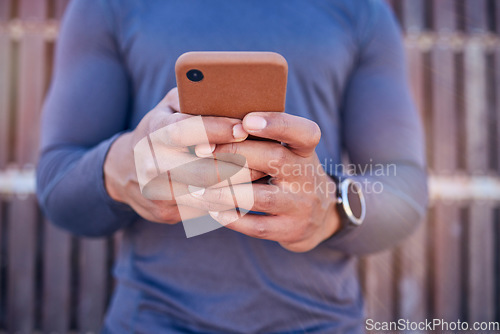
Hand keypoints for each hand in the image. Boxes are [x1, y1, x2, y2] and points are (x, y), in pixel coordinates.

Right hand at [103, 88, 264, 223]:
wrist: (126, 169)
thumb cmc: (162, 130)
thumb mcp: (171, 106)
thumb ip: (195, 98)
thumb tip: (234, 95)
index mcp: (153, 131)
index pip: (184, 130)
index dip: (216, 129)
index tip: (243, 127)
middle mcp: (150, 163)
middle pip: (202, 169)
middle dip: (238, 164)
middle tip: (265, 158)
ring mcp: (156, 191)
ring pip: (206, 193)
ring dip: (239, 186)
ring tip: (261, 175)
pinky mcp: (165, 212)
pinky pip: (204, 209)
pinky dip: (228, 202)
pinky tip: (246, 192)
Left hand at [193, 112, 340, 251]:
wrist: (318, 215)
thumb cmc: (288, 172)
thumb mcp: (288, 150)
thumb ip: (262, 136)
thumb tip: (216, 119)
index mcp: (305, 150)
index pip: (304, 132)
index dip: (277, 124)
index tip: (245, 121)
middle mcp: (307, 176)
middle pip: (275, 158)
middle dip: (234, 153)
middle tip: (199, 151)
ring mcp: (301, 205)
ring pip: (261, 197)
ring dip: (224, 192)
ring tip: (196, 187)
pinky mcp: (291, 230)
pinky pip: (258, 227)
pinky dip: (232, 219)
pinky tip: (212, 211)